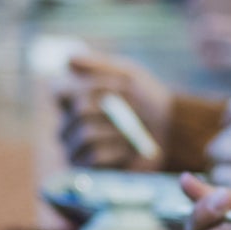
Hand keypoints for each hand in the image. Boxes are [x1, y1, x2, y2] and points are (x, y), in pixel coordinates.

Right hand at [54, 53, 173, 169]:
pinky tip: (129, 149)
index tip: (114, 85)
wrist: (172, 131)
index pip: (58, 90)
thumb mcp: (128, 75)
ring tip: (133, 130)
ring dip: (118, 130)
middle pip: (79, 110)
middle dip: (113, 107)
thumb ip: (99, 66)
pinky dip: (118, 150)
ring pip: (86, 134)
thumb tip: (69, 59)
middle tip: (133, 109)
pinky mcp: (88, 170)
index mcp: (71, 99)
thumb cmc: (147, 100)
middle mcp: (67, 124)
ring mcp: (74, 148)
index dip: (88, 87)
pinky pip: (95, 156)